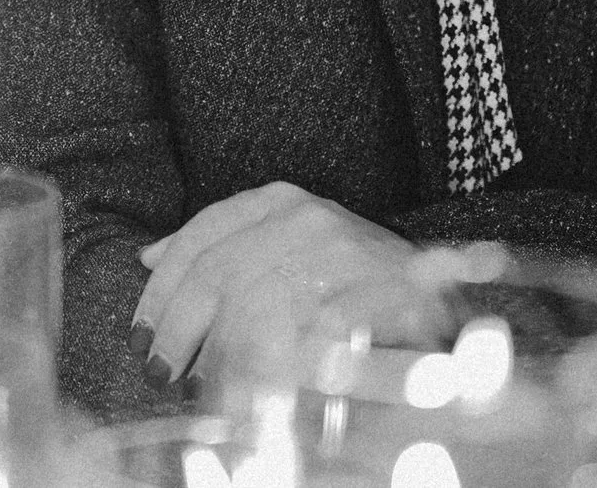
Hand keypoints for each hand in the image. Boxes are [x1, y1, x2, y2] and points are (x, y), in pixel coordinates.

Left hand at [132, 182, 428, 383]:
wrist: (453, 306)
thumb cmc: (354, 284)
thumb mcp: (285, 249)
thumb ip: (224, 248)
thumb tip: (149, 257)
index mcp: (282, 201)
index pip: (202, 236)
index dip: (163, 290)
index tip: (142, 333)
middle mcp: (311, 219)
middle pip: (221, 275)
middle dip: (181, 331)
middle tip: (162, 372)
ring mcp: (347, 255)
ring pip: (258, 308)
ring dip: (221, 358)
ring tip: (201, 390)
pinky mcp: (379, 297)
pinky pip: (312, 338)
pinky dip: (280, 369)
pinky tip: (258, 394)